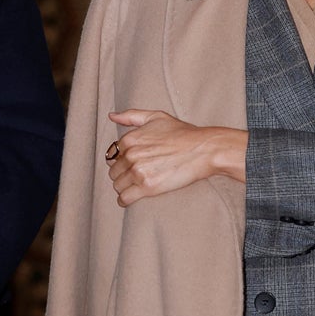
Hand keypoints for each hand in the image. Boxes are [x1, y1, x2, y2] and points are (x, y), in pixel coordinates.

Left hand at [106, 110, 247, 205]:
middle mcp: (131, 155)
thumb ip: (131, 116)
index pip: (112, 156)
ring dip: (125, 187)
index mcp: (130, 139)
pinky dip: (126, 200)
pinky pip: (124, 198)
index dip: (122, 160)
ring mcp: (138, 171)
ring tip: (138, 184)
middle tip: (138, 174)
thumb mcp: (156, 117)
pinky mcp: (147, 187)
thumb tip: (111, 116)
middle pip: (114, 172)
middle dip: (123, 174)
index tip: (133, 162)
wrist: (203, 149)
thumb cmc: (182, 133)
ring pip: (118, 186)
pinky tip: (133, 196)